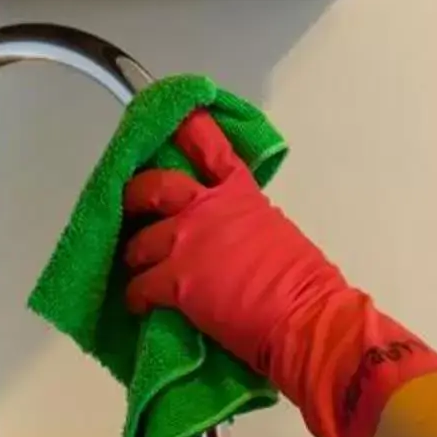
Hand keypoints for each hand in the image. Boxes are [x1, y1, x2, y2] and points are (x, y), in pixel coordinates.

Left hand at [120, 111, 350, 377]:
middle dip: (137, 195)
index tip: (175, 119)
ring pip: (139, 242)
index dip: (188, 128)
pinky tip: (140, 305)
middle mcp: (208, 209)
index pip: (210, 147)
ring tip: (138, 270)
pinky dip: (136, 297)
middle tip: (132, 206)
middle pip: (155, 186)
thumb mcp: (276, 233)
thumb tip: (228, 239)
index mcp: (240, 193)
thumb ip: (244, 224)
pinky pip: (139, 286)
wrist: (305, 317)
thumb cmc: (304, 284)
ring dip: (135, 257)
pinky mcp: (175, 281)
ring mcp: (188, 242)